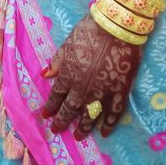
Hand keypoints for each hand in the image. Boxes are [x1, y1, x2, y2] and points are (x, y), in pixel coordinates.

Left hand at [41, 14, 141, 138]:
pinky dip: (109, 124)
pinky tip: (105, 132)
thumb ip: (57, 62)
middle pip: (71, 109)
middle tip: (58, 130)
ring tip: (79, 136)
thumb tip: (45, 75)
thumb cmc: (88, 32)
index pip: (56, 96)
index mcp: (68, 76)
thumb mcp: (67, 44)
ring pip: (91, 116)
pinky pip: (113, 114)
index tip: (46, 116)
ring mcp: (102, 93)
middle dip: (63, 121)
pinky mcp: (120, 92)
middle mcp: (83, 89)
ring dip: (84, 128)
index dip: (51, 107)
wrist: (115, 28)